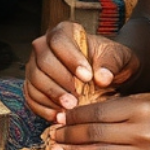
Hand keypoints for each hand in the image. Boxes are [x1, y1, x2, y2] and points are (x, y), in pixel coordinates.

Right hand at [23, 21, 140, 121]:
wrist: (107, 75)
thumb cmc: (111, 61)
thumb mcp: (118, 57)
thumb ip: (111, 63)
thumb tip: (102, 77)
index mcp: (64, 32)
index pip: (58, 41)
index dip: (70, 59)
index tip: (87, 76)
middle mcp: (44, 47)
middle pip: (43, 62)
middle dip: (60, 82)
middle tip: (77, 99)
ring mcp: (35, 67)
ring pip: (35, 80)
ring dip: (51, 97)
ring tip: (70, 110)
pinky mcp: (33, 86)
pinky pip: (31, 97)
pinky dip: (43, 109)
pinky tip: (59, 117)